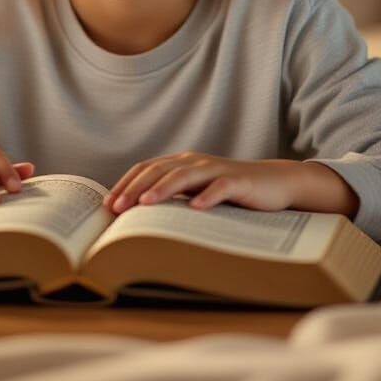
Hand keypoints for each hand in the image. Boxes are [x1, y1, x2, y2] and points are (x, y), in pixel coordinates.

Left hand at [102, 152, 299, 213]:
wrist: (274, 183)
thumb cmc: (229, 192)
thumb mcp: (196, 193)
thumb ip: (172, 198)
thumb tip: (136, 218)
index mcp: (181, 163)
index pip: (146, 168)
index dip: (125, 184)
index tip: (107, 204)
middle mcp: (194, 162)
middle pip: (159, 170)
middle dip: (135, 188)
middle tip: (117, 208)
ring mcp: (216, 170)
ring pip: (184, 175)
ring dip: (163, 189)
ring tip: (145, 204)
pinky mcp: (238, 181)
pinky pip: (220, 187)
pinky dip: (207, 196)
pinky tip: (195, 209)